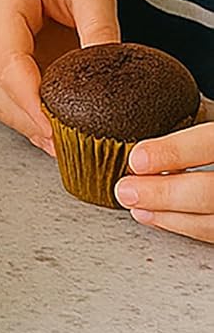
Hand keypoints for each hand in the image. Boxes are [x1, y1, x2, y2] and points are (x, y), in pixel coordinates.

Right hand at [0, 0, 118, 153]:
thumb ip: (99, 28)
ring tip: (64, 146)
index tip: (59, 132)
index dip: (30, 104)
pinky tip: (50, 128)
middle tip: (71, 149)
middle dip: (29, 123)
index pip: (7, 65)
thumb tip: (109, 80)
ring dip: (23, 123)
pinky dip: (21, 114)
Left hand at [115, 119, 213, 242]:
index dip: (174, 152)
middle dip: (164, 194)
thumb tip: (126, 106)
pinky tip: (157, 216)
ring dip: (169, 217)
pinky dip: (184, 226)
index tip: (136, 158)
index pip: (211, 141)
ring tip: (135, 205)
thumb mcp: (210, 122)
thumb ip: (191, 122)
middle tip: (126, 189)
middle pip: (211, 191)